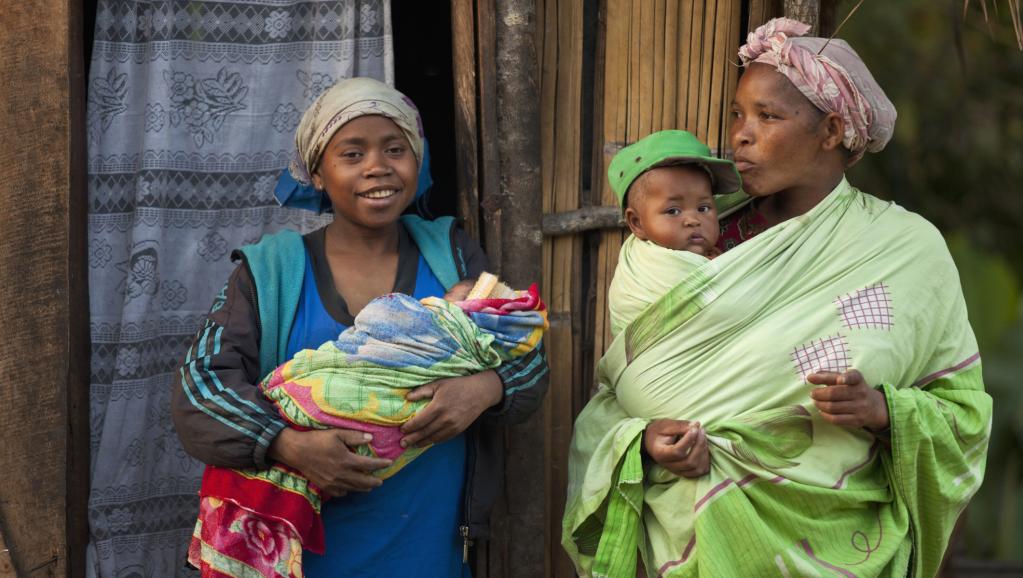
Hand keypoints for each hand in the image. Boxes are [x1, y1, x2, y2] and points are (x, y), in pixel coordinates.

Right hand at [268, 428, 391, 497]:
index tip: (389, 463)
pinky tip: (350, 488)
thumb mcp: (337, 433)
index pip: (369, 464)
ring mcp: (333, 482)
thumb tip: (371, 438)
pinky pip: (340, 493)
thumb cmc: (317, 439)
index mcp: (346, 460)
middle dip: (374, 482)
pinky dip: (348, 491)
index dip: (381, 464)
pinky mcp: (325, 486)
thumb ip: (354, 436)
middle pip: (364, 482)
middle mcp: (341, 474)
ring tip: (370, 486)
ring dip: (363, 488)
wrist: (296, 451)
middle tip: (381, 481)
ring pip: (353, 489)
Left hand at [400, 370, 502, 447]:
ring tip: (412, 446)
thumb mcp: (439, 384)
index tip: (401, 430)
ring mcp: (453, 426)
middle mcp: (445, 419)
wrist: (480, 392)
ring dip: (421, 443)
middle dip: (412, 439)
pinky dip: (433, 441)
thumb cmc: (458, 385)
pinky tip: (427, 442)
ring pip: (434, 438)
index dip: (409, 427)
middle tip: (402, 443)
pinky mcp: (459, 430)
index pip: (419, 421)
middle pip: (425, 432)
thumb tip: (407, 397)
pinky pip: (443, 439)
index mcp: (438, 406)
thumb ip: (422, 391)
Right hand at [642, 419, 709, 477]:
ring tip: (703, 438)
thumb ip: (680, 426)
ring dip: (704, 452)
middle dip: (699, 445)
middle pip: (689, 462)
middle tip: (701, 430)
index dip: (689, 440)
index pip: (677, 451)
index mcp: (660, 454)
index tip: (694, 428)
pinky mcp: (684, 472)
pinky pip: (700, 471)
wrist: (652, 442)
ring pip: (696, 468)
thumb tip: (696, 425)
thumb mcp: (665, 425)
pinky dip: (705, 461)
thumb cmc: (657, 432)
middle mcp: (668, 465)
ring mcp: (677, 471)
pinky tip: (704, 448)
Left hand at [808, 369, 888, 430]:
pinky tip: (822, 411)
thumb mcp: (845, 379)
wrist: (875, 407)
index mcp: (858, 379)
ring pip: (833, 407)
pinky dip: (825, 415)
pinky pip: (836, 419)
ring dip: (819, 404)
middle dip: (819, 393)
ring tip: (816, 402)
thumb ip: (828, 376)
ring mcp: (860, 407)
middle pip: (834, 393)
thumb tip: (810, 377)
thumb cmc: (853, 389)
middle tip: (812, 393)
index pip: (853, 377)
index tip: (839, 380)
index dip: (846, 378)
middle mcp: (861, 392)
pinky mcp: (857, 420)